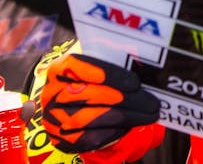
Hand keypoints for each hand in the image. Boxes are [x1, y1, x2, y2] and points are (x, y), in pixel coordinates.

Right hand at [41, 53, 160, 154]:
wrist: (70, 108)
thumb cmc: (91, 82)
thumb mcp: (96, 68)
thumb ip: (112, 63)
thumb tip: (145, 65)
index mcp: (59, 69)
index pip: (81, 67)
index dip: (109, 75)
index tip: (134, 83)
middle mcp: (52, 93)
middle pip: (92, 95)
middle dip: (126, 99)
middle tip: (151, 102)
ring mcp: (54, 118)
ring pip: (94, 118)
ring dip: (126, 117)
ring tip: (149, 114)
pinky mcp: (62, 139)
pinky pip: (91, 137)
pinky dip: (115, 131)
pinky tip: (131, 125)